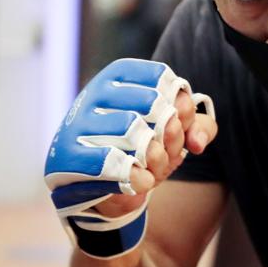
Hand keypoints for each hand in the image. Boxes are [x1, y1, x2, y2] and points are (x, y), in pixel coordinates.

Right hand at [44, 59, 215, 257]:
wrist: (99, 189)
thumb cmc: (140, 150)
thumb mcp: (175, 132)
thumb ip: (198, 126)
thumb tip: (197, 142)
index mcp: (115, 77)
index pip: (164, 80)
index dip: (182, 108)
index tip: (178, 124)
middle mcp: (94, 93)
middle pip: (156, 106)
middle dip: (172, 137)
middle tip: (166, 152)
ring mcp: (78, 125)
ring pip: (141, 136)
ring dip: (158, 160)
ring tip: (153, 169)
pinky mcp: (69, 158)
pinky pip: (118, 166)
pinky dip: (141, 179)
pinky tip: (143, 183)